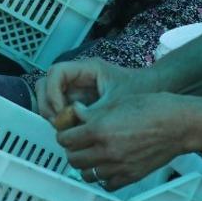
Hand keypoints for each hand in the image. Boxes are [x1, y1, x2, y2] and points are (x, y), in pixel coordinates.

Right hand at [35, 56, 150, 120]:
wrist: (155, 90)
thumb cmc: (140, 89)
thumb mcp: (116, 102)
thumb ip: (94, 113)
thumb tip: (72, 128)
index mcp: (87, 69)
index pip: (56, 72)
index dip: (52, 92)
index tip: (60, 111)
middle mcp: (78, 77)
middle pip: (46, 85)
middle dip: (48, 104)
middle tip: (59, 123)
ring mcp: (77, 89)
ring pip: (50, 98)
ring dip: (52, 114)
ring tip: (65, 129)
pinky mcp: (79, 102)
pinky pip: (60, 109)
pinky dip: (60, 120)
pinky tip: (72, 131)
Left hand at [57, 93, 191, 190]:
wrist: (179, 124)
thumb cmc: (153, 107)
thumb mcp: (118, 101)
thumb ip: (94, 111)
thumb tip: (77, 114)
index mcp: (100, 129)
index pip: (66, 139)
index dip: (64, 133)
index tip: (68, 130)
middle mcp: (106, 151)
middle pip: (73, 158)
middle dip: (72, 149)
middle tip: (78, 142)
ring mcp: (118, 166)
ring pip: (86, 174)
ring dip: (85, 164)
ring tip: (92, 153)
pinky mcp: (130, 176)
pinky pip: (106, 184)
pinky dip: (103, 176)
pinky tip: (108, 164)